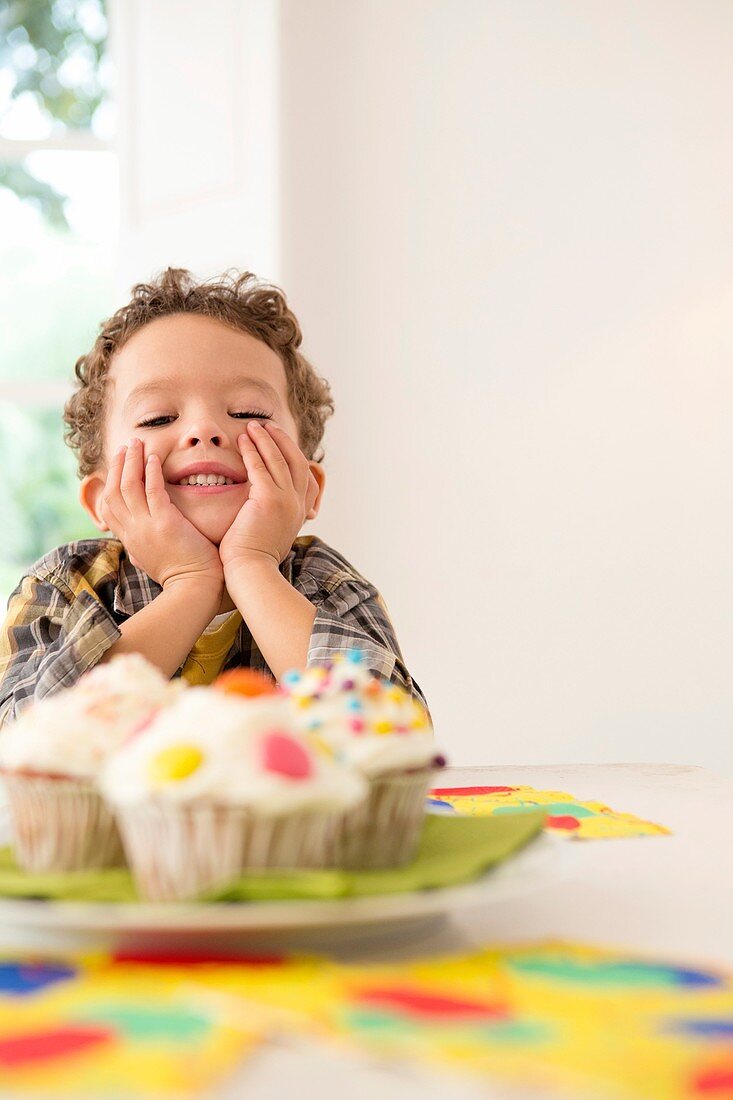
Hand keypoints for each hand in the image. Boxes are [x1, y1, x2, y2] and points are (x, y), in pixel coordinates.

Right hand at [99, 438, 223, 590]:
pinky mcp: (165, 524)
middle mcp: (132, 531)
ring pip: (129, 486)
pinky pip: (153, 491)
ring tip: (137, 443)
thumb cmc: (180, 574)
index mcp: (129, 539)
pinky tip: (154, 457)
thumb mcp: (151, 559)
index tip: (118, 464)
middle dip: (118, 465)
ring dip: (131, 461)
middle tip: (125, 446)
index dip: (111, 481)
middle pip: (113, 491)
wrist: (194, 588)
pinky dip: (151, 472)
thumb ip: (141, 546)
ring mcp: (146, 527)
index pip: (109, 506)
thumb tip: (134, 546)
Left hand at [219, 421, 319, 573]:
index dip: (294, 455)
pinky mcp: (269, 500)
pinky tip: (242, 440)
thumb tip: (264, 516)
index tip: (280, 442)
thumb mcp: (271, 537)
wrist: (252, 573)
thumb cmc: (253, 560)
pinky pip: (260, 467)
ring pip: (279, 459)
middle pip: (296, 461)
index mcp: (299, 513)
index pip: (306, 477)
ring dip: (266, 439)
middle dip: (282, 440)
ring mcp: (286, 501)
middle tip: (267, 425)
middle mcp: (297, 504)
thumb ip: (272, 520)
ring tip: (253, 425)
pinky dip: (252, 450)